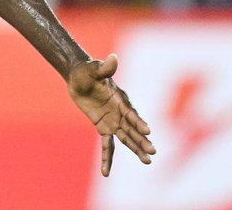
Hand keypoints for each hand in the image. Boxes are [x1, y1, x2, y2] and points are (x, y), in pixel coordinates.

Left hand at [68, 53, 155, 175]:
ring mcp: (113, 121)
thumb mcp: (94, 69)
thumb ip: (104, 68)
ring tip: (148, 162)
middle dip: (142, 141)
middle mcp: (120, 112)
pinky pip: (107, 145)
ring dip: (136, 149)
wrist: (79, 76)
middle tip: (153, 153)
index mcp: (120, 99)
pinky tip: (106, 173)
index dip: (138, 122)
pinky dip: (107, 158)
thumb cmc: (87, 70)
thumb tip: (113, 58)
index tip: (148, 132)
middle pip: (132, 129)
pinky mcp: (103, 127)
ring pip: (126, 138)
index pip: (131, 113)